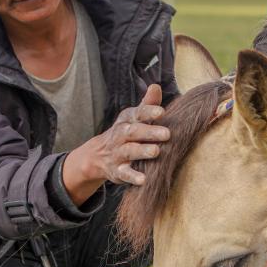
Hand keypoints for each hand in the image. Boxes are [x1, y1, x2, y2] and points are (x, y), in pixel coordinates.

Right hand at [63, 84, 168, 202]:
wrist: (98, 155)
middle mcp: (120, 135)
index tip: (162, 112)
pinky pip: (124, 173)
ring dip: (142, 151)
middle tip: (167, 134)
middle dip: (149, 132)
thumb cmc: (126, 133)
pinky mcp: (117, 171)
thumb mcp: (133, 117)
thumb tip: (156, 86)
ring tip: (156, 152)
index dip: (149, 112)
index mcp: (126, 120)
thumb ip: (147, 104)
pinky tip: (143, 179)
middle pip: (133, 132)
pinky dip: (132, 176)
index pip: (137, 114)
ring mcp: (118, 153)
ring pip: (129, 151)